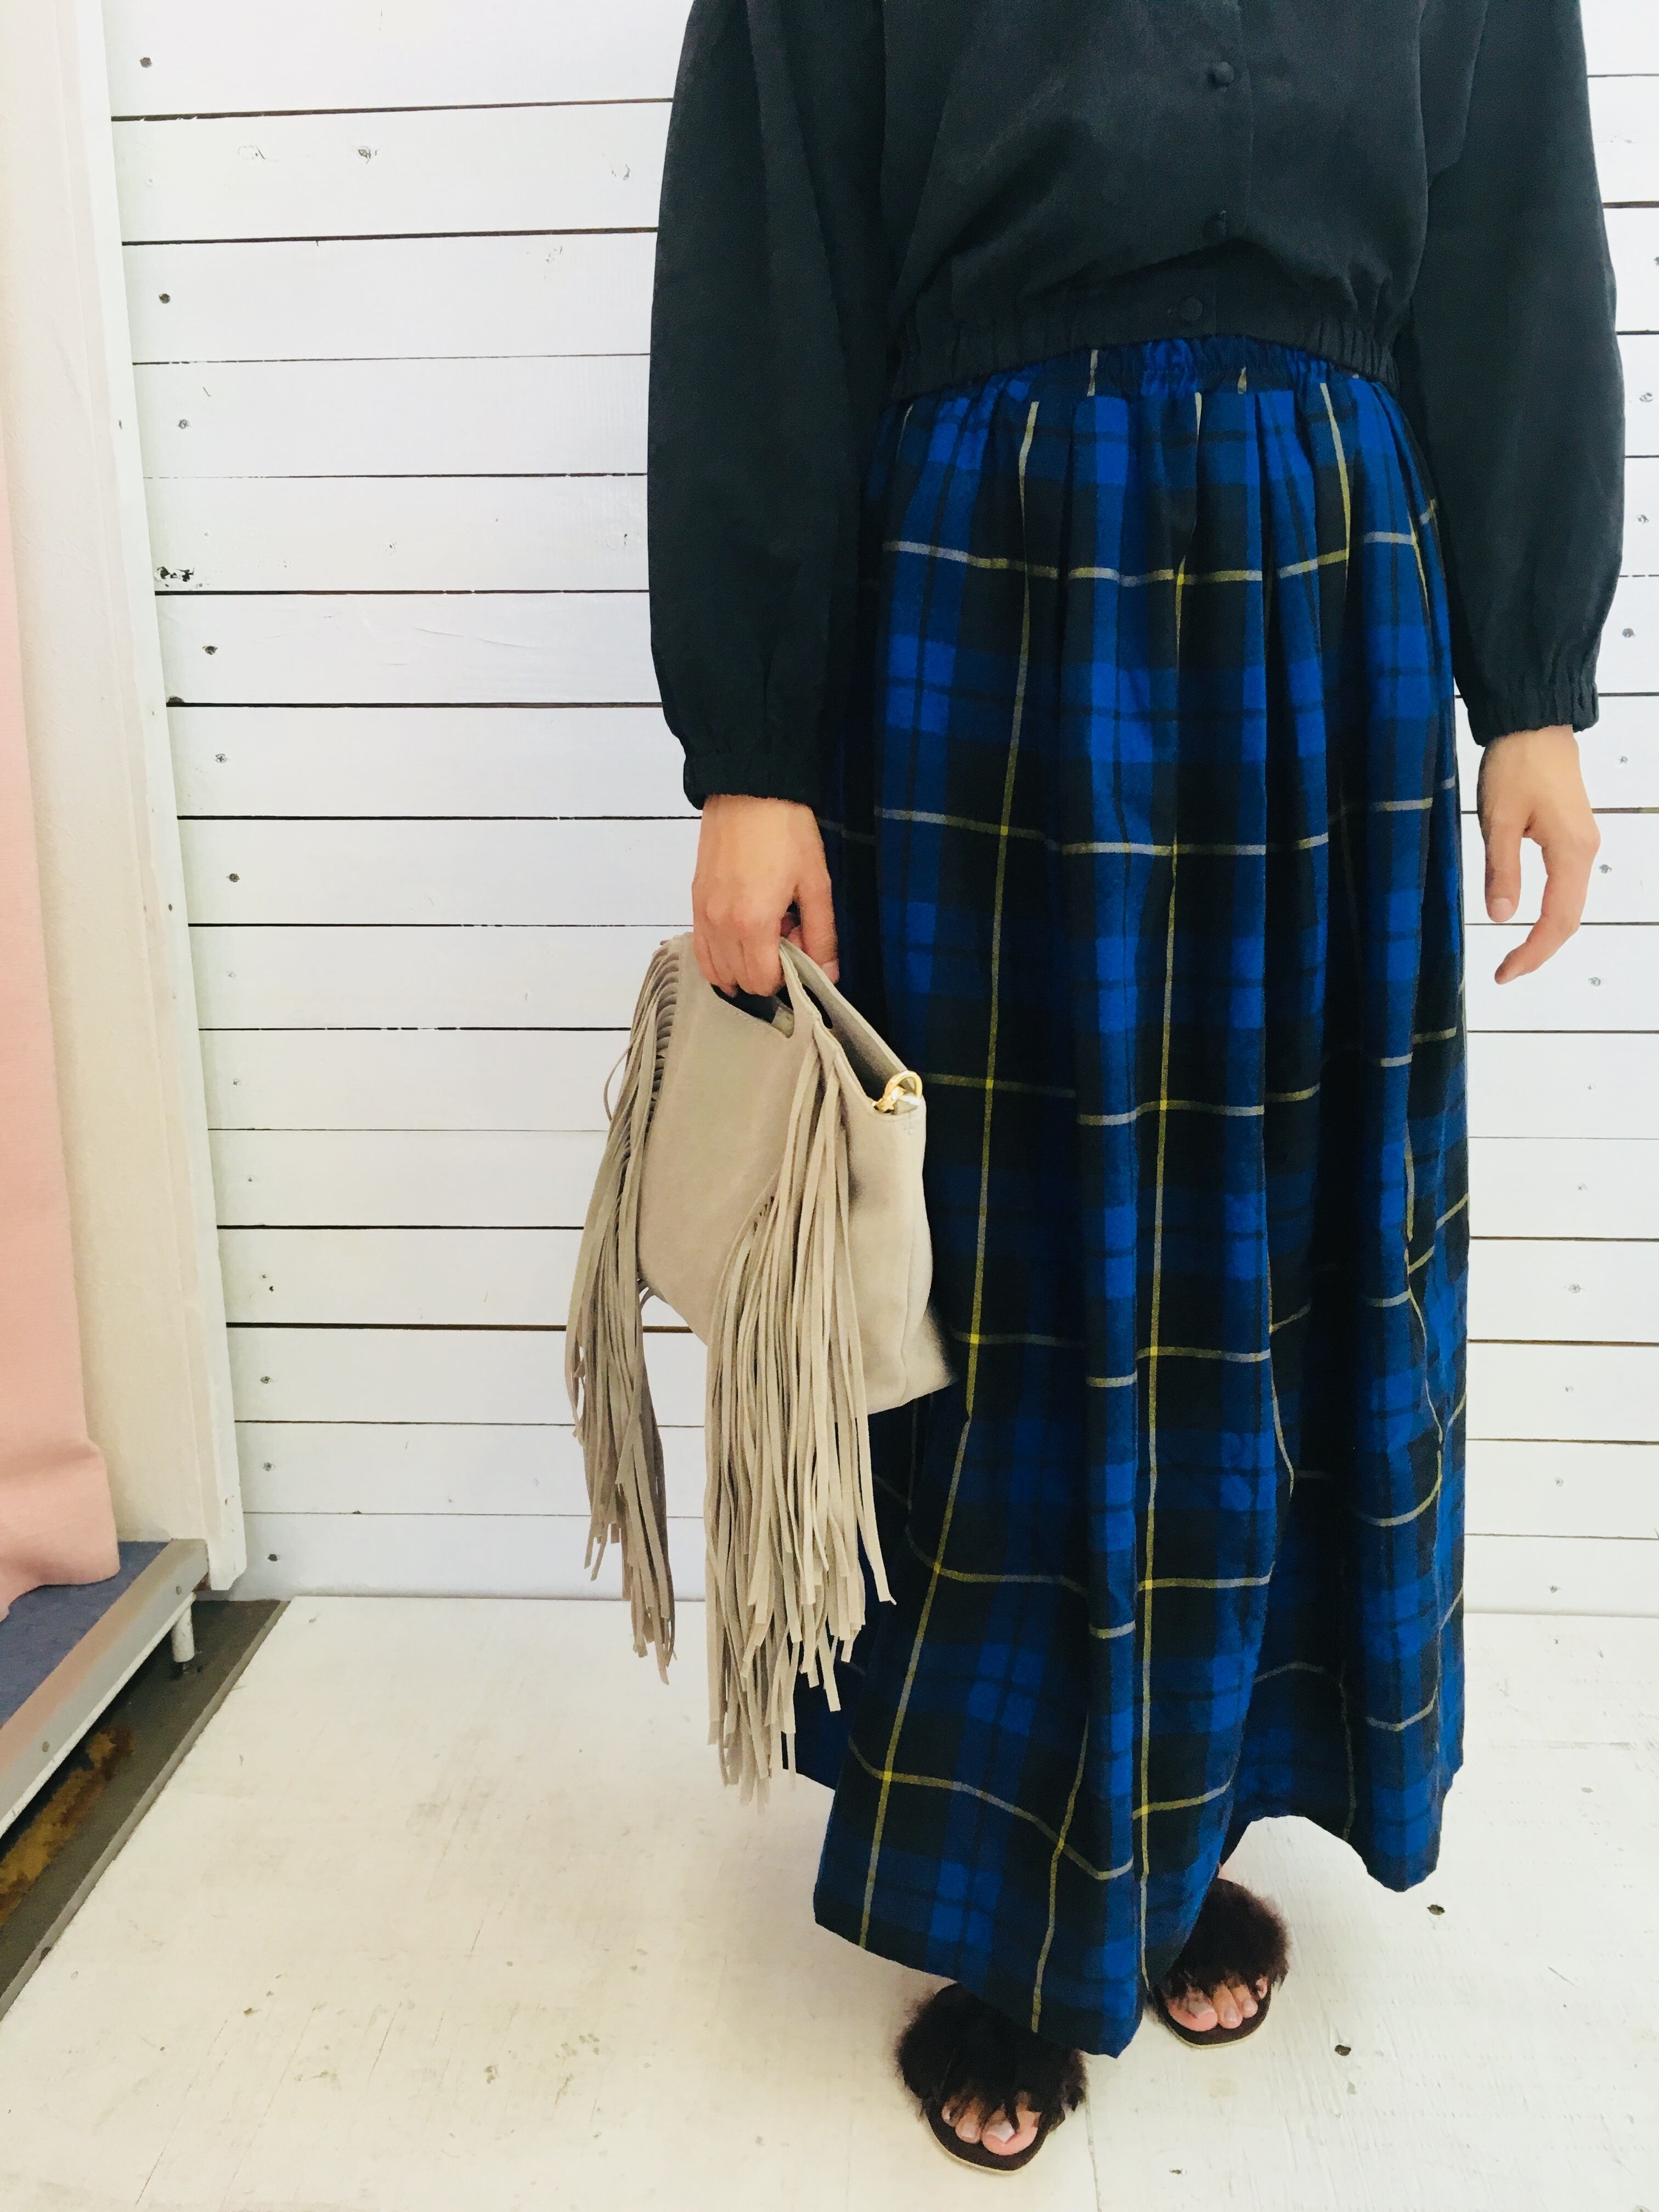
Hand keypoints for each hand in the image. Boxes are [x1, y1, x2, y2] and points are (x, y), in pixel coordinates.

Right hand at [691, 793, 838, 995]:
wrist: (749, 790)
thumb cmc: (786, 832)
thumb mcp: (816, 883)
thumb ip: (822, 934)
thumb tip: (828, 973)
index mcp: (753, 923)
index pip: (762, 980)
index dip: (785, 978)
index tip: (800, 954)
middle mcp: (720, 924)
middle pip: (739, 979)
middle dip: (765, 972)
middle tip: (785, 940)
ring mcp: (703, 913)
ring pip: (716, 970)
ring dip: (741, 966)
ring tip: (763, 937)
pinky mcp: (694, 900)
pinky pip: (700, 948)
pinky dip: (719, 956)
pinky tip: (740, 939)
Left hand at [1476, 726, 1598, 984]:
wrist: (1534, 722)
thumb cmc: (1515, 765)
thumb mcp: (1498, 820)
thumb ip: (1501, 870)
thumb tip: (1502, 918)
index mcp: (1571, 852)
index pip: (1558, 920)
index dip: (1533, 953)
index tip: (1504, 973)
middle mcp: (1585, 851)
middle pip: (1569, 918)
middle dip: (1540, 950)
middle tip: (1506, 972)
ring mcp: (1582, 842)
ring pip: (1570, 902)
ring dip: (1546, 932)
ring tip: (1515, 954)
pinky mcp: (1572, 833)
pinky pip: (1567, 884)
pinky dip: (1550, 910)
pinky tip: (1528, 918)